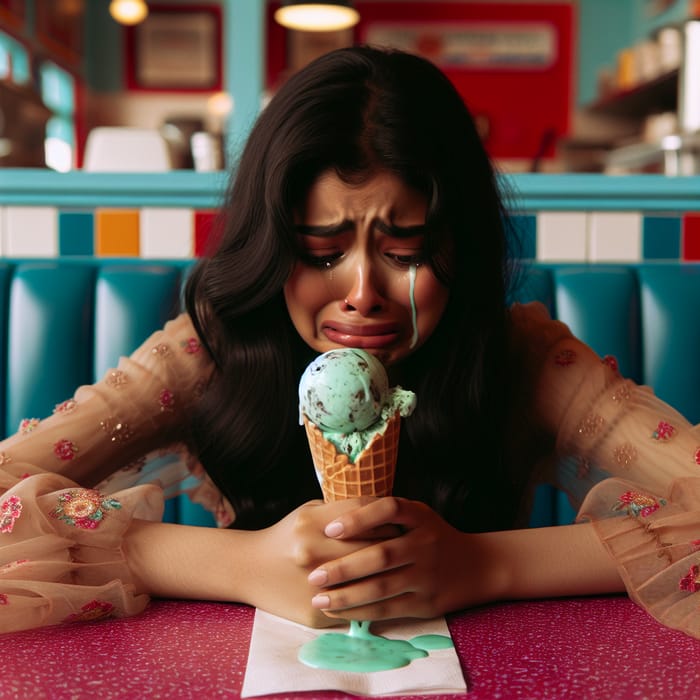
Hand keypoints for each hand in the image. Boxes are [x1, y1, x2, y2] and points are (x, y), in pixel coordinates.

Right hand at [242, 499, 392, 626]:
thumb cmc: (287, 535)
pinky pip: (357, 607)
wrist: (250, 569)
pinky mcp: (317, 612)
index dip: (387, 517)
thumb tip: (385, 510)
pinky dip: (374, 600)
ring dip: (389, 575)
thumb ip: (342, 510)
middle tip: (407, 544)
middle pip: (371, 547)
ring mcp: (315, 585)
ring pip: (369, 581)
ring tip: (399, 567)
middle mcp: (313, 553)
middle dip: (395, 545)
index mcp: (312, 524)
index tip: (400, 520)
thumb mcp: (309, 512)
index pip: (364, 516)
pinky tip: (384, 592)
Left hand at [306, 497, 494, 620]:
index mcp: (420, 516)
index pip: (389, 509)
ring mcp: (428, 574)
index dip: (359, 518)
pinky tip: (338, 612)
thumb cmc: (432, 536)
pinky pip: (388, 609)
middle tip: (314, 575)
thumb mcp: (416, 515)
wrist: (478, 565)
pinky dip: (361, 612)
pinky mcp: (427, 602)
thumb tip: (331, 519)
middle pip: (381, 555)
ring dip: (347, 595)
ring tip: (319, 598)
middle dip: (344, 566)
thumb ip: (383, 514)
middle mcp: (426, 543)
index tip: (330, 529)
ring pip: (382, 587)